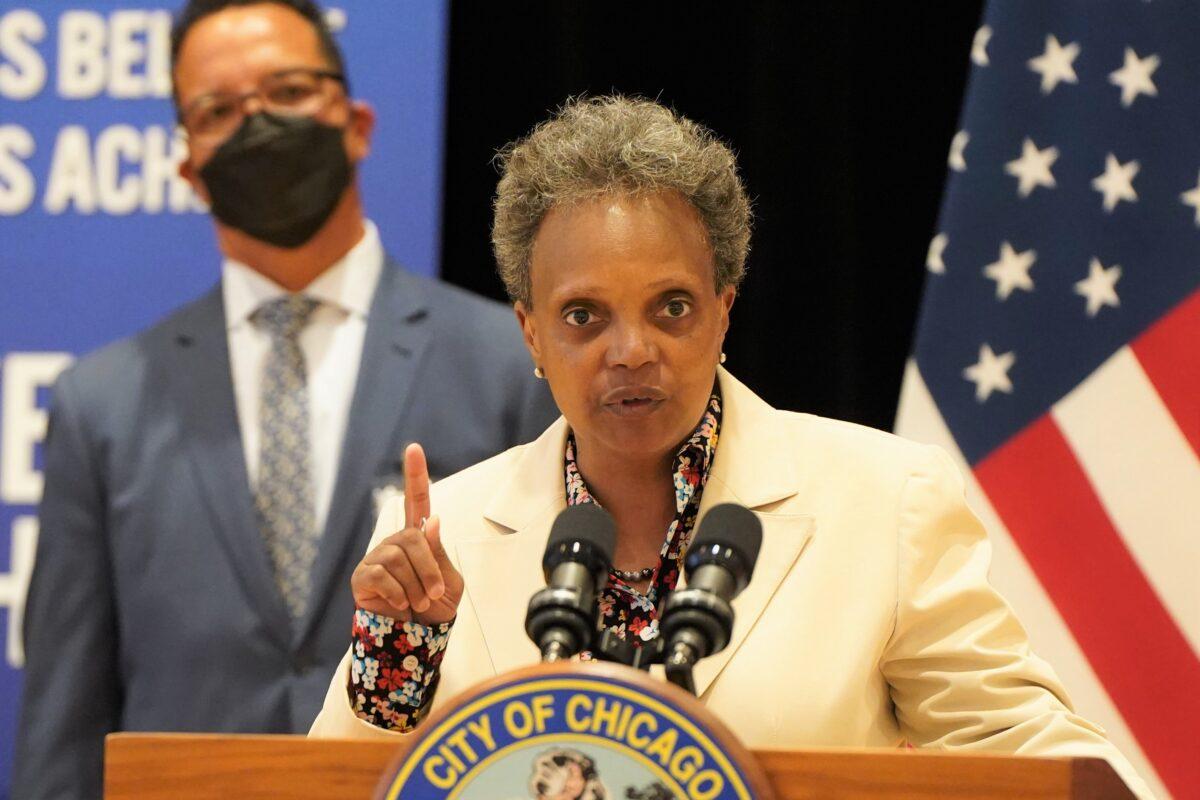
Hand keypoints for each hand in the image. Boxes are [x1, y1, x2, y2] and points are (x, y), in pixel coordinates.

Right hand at [351, 443, 463, 624]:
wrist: (417, 640)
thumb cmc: (434, 607)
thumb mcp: (448, 581)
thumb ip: (439, 553)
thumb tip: (431, 521)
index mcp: (418, 537)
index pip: (418, 501)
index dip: (416, 474)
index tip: (415, 448)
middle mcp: (395, 542)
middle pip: (413, 540)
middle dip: (429, 570)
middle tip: (433, 595)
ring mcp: (376, 557)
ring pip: (399, 559)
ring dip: (416, 587)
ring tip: (417, 604)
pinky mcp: (362, 577)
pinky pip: (382, 576)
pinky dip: (398, 594)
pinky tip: (399, 604)